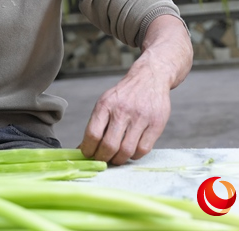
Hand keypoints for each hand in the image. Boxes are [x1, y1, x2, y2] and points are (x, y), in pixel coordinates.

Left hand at [79, 14, 191, 164]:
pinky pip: (143, 150)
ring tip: (116, 158)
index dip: (88, 150)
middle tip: (102, 160)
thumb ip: (96, 125)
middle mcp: (122, 110)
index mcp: (106, 104)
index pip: (93, 134)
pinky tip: (131, 152)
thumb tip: (82, 149)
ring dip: (119, 160)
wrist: (150, 77)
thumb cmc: (124, 95)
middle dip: (103, 158)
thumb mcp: (106, 102)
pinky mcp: (156, 124)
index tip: (88, 155)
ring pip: (126, 151)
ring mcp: (141, 117)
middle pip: (109, 146)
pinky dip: (135, 156)